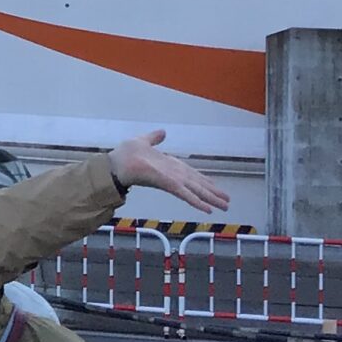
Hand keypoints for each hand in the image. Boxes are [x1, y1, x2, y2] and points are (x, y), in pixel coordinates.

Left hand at [106, 130, 229, 213]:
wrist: (113, 163)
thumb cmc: (125, 154)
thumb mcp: (142, 142)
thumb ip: (153, 138)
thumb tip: (163, 132)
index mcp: (170, 166)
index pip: (191, 174)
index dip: (204, 181)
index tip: (216, 186)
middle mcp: (174, 174)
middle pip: (198, 185)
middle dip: (213, 194)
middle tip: (227, 203)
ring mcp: (172, 180)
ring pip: (196, 191)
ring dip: (211, 199)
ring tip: (225, 207)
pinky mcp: (168, 184)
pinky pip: (186, 194)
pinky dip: (197, 202)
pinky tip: (208, 210)